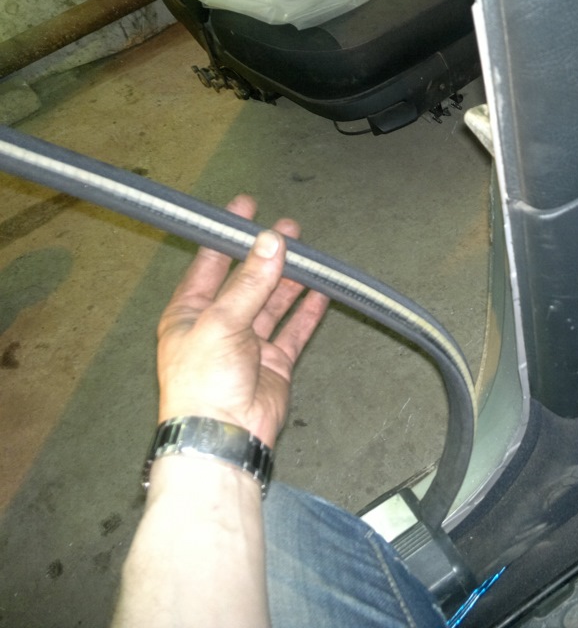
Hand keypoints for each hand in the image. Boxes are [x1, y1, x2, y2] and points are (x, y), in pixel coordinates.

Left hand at [155, 195, 328, 446]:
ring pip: (272, 302)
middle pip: (246, 281)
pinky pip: (294, 330)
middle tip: (289, 229)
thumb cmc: (203, 381)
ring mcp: (248, 344)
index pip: (209, 263)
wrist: (223, 435)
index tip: (246, 209)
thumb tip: (272, 242)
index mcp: (189, 313)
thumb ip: (250, 282)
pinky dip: (308, 311)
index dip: (228, 235)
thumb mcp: (221, 322)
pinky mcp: (274, 362)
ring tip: (309, 253)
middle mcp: (218, 325)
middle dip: (267, 255)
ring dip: (289, 279)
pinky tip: (322, 290)